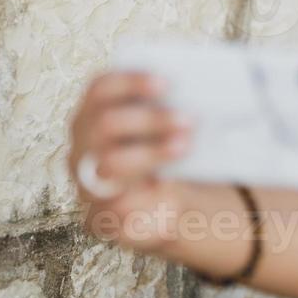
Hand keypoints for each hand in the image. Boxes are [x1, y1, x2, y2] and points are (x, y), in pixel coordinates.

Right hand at [67, 69, 194, 253]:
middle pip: (106, 123)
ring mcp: (87, 181)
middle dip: (150, 119)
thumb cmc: (162, 153)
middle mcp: (84, 145)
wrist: (156, 206)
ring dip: (152, 153)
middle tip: (190, 118)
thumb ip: (175, 109)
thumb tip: (213, 93)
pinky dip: (148, 196)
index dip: (130, 81)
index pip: (100, 89)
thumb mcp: (166, 130)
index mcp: (95, 115)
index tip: (167, 82)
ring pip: (111, 163)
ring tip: (186, 147)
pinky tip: (169, 189)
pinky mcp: (100, 216)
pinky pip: (119, 204)